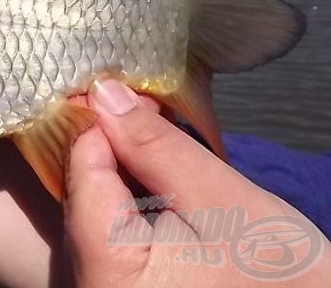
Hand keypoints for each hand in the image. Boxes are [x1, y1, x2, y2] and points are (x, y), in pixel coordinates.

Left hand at [65, 79, 330, 287]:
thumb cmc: (281, 276)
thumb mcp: (222, 198)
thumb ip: (156, 147)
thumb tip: (105, 94)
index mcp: (109, 274)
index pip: (78, 174)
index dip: (97, 122)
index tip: (120, 89)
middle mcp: (93, 287)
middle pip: (75, 194)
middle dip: (103, 144)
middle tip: (137, 109)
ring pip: (86, 212)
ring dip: (110, 171)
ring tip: (144, 139)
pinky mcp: (118, 287)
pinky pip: (101, 236)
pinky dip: (119, 201)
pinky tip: (144, 179)